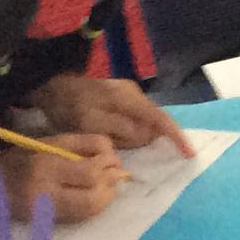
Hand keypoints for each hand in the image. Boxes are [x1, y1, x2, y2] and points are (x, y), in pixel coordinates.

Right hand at [0, 136, 125, 222]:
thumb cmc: (22, 158)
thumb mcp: (50, 142)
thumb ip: (82, 144)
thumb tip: (113, 155)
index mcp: (46, 163)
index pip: (89, 170)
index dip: (109, 165)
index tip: (114, 159)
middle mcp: (46, 189)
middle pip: (93, 194)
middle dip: (111, 184)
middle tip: (117, 174)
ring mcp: (46, 209)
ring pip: (90, 209)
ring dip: (107, 197)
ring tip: (109, 185)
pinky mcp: (47, 221)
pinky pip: (81, 216)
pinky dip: (96, 206)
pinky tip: (97, 196)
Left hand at [30, 74, 191, 155]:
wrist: (50, 85)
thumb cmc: (69, 105)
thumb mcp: (91, 121)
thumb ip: (122, 129)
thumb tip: (148, 135)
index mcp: (130, 99)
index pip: (162, 119)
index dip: (177, 137)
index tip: (190, 155)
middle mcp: (134, 94)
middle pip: (153, 124)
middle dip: (143, 141)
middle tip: (115, 146)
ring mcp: (127, 95)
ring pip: (142, 124)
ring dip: (130, 138)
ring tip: (105, 139)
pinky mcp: (120, 100)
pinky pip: (132, 121)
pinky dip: (126, 133)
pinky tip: (111, 136)